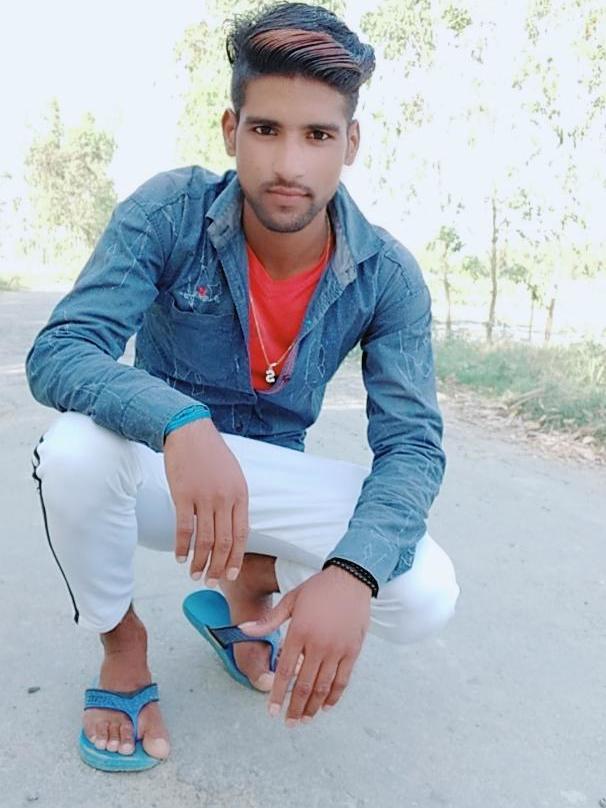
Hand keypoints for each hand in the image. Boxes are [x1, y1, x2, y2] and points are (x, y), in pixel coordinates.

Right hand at [163, 418, 248, 583]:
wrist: (189, 431)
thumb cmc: (210, 454)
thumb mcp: (233, 475)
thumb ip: (235, 500)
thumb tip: (233, 528)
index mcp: (240, 494)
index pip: (242, 534)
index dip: (236, 558)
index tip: (230, 574)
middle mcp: (225, 498)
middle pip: (224, 542)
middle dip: (218, 567)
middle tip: (211, 582)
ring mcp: (204, 497)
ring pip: (204, 540)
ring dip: (200, 562)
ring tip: (195, 575)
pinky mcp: (183, 495)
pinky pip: (184, 528)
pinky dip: (182, 547)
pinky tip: (180, 557)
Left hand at [239, 566, 371, 723]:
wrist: (350, 579)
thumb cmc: (317, 589)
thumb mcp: (290, 601)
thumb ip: (268, 621)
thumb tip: (242, 630)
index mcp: (299, 632)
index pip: (285, 672)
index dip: (277, 694)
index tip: (272, 711)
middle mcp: (318, 644)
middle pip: (304, 685)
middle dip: (295, 708)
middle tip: (289, 723)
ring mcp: (337, 649)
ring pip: (323, 687)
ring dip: (313, 707)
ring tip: (305, 720)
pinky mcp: (352, 650)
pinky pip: (343, 680)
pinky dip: (334, 696)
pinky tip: (326, 706)